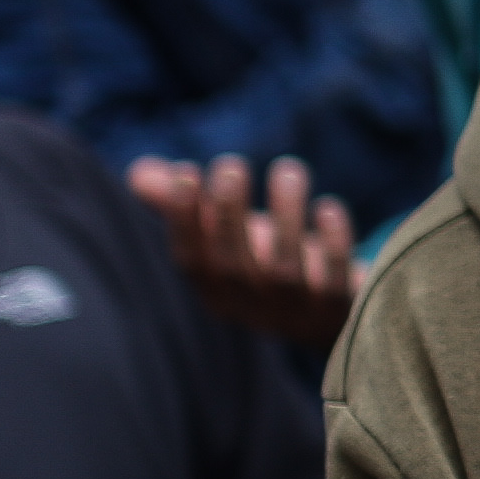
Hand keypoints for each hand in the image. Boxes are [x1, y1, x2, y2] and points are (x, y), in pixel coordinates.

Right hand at [125, 152, 367, 350]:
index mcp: (219, 292)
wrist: (340, 313)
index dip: (185, 218)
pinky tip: (327, 208)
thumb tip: (139, 173)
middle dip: (228, 213)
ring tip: (287, 170)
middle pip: (233, 265)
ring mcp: (297, 312)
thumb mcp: (233, 236)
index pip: (191, 260)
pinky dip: (332, 244)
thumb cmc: (274, 264)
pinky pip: (334, 281)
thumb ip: (189, 206)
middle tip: (232, 165)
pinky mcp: (339, 309)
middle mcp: (253, 307)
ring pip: (283, 270)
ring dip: (284, 216)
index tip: (187, 170)